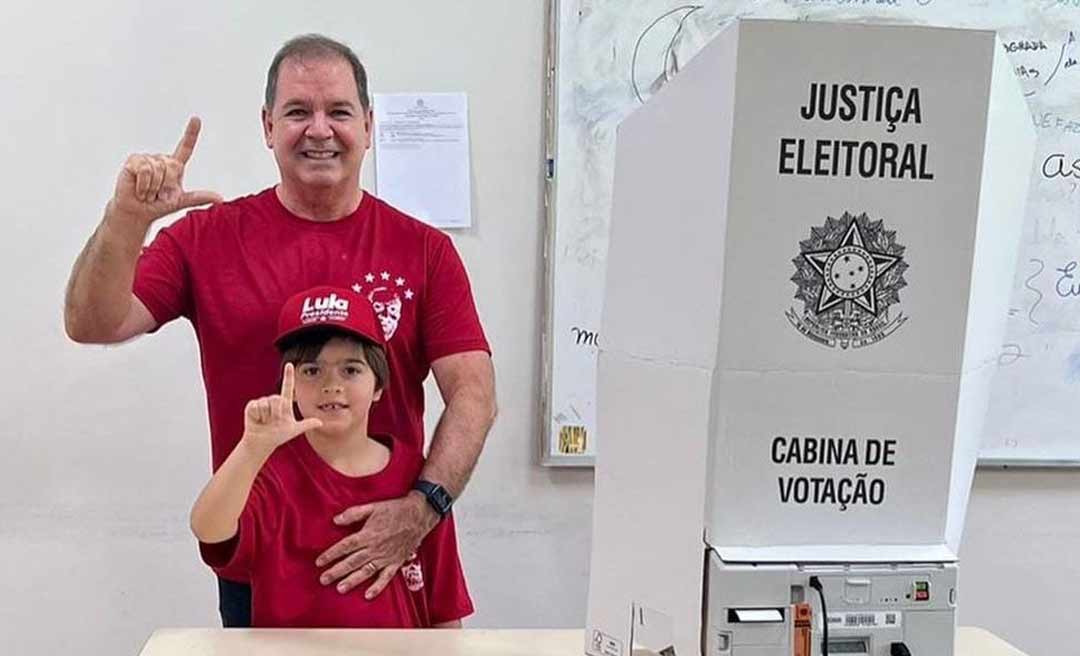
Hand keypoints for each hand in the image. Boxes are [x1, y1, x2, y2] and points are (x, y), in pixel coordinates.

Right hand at [109, 117, 223, 227]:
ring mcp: (147, 158)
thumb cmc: (158, 205)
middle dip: (167, 185)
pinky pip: (146, 171)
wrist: (137, 212)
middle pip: (173, 166)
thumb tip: (220, 198)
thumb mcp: (180, 202)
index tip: (196, 119)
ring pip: (158, 169)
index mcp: (175, 166)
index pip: (185, 147)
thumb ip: (199, 198)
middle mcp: (162, 159)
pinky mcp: (134, 161)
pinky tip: (140, 191)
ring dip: (154, 188)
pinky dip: (145, 185)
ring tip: (148, 193)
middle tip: (159, 195)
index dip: (191, 133)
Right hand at [242, 363, 322, 452]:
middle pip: (277, 399)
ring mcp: (262, 402)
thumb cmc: (277, 436)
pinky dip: (258, 416)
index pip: (287, 387)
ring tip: (264, 421)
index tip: (289, 364)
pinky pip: (256, 407)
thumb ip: (306, 425)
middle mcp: (273, 400)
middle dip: (276, 413)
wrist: (262, 442)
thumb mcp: (293, 430)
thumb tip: (321, 423)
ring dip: (266, 416)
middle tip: (273, 421)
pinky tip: (257, 420)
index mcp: (284, 404)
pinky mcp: (252, 406)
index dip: (288, 376)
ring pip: (266, 404)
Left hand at [316, 493, 439, 597]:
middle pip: (352, 562)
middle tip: (323, 579)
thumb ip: (353, 514)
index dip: (331, 554)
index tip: (319, 562)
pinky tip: (368, 595)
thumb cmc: (396, 509)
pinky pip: (386, 577)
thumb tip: (335, 520)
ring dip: (352, 580)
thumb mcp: (373, 506)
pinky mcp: (396, 562)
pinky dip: (377, 587)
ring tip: (339, 588)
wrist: (419, 514)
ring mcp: (386, 557)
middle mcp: (375, 548)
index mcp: (367, 534)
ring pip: (366, 571)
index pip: (345, 546)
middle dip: (336, 571)